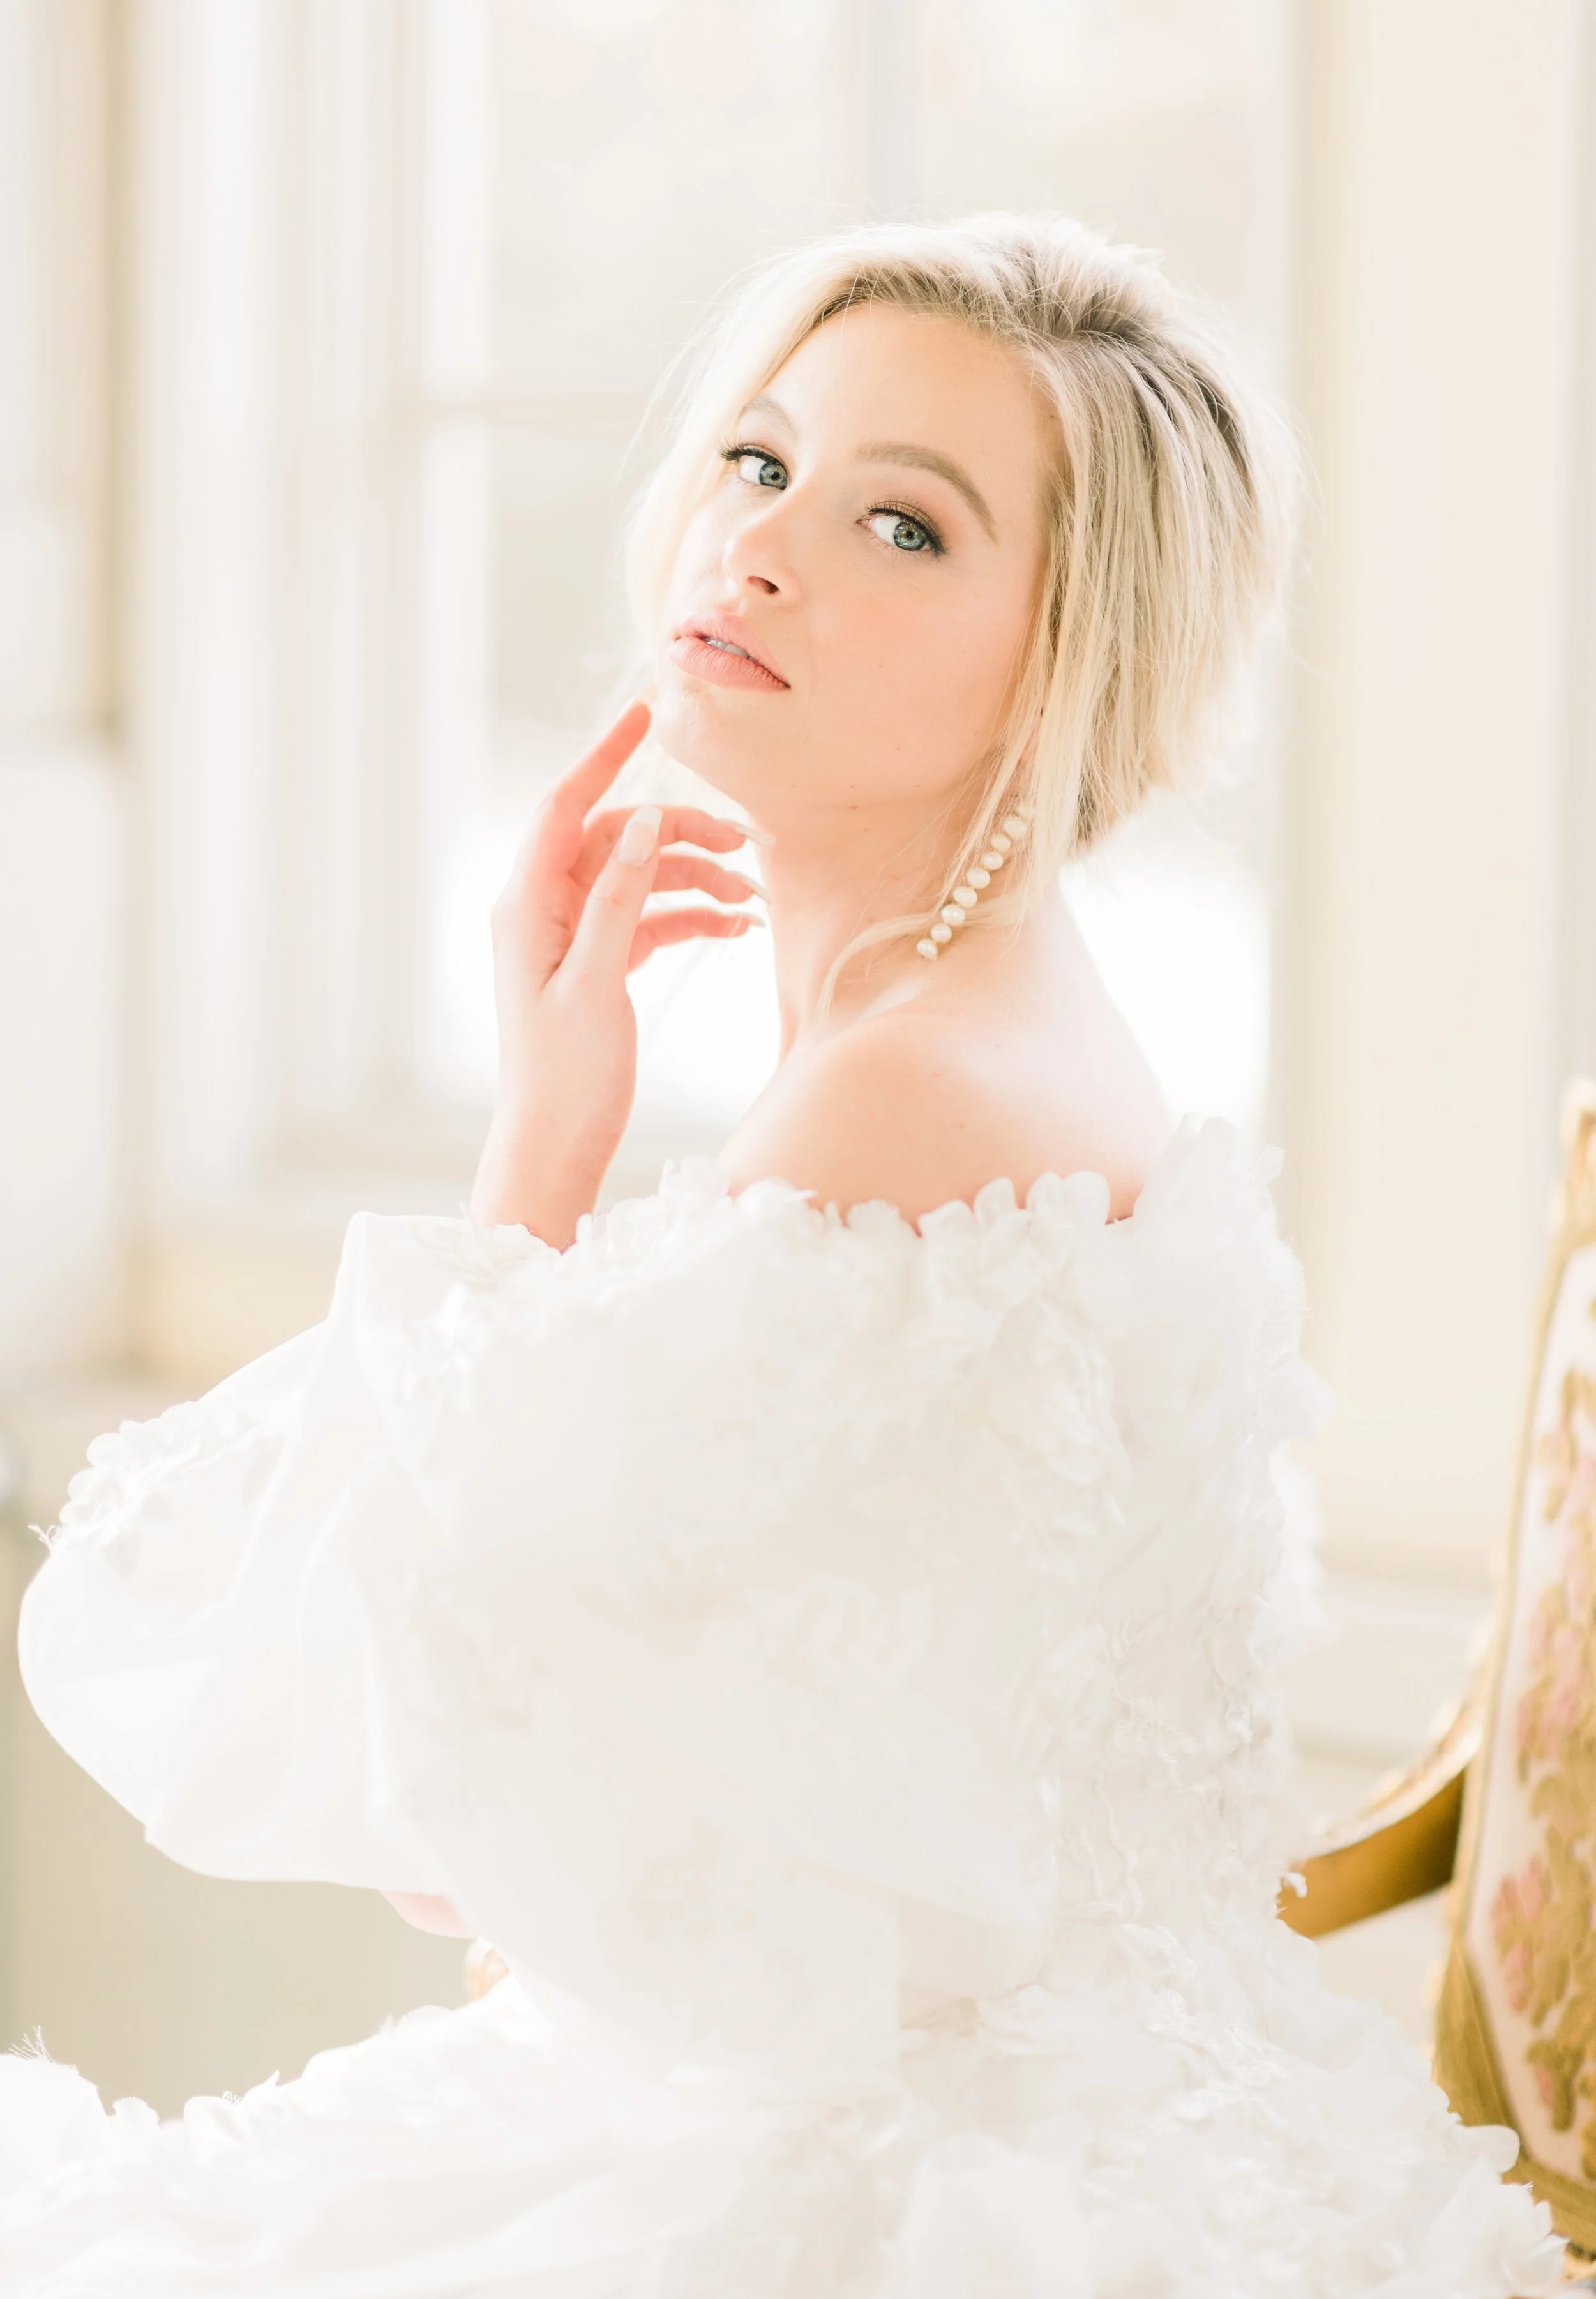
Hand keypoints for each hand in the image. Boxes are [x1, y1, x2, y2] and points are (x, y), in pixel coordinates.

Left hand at [470, 700, 763, 1242]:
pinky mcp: (599, 965)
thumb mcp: (593, 981)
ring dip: (696, 880)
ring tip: (752, 898)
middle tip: (746, 841)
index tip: (647, 715)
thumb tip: (645, 823)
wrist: (554, 1146)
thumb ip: (616, 899)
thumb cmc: (565, 1076)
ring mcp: (572, 937)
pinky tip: (735, 926)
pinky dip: (690, 916)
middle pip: (617, 842)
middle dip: (682, 835)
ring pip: (640, 879)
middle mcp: (544, 911)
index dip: (605, 757)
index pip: (565, 807)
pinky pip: (648, 918)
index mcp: (526, 905)